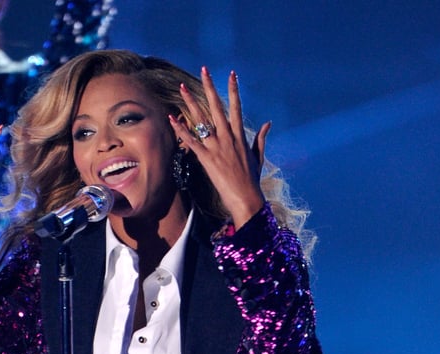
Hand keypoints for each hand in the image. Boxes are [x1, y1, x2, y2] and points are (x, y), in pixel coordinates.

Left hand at [169, 66, 269, 229]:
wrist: (246, 198)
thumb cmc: (252, 180)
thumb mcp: (258, 157)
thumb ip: (260, 138)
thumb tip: (268, 123)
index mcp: (240, 136)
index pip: (236, 107)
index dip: (234, 89)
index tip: (232, 74)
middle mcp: (228, 138)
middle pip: (217, 107)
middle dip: (210, 87)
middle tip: (204, 70)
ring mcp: (217, 148)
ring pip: (201, 120)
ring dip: (190, 103)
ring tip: (182, 88)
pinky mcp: (207, 159)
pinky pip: (191, 141)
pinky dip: (180, 129)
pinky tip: (172, 118)